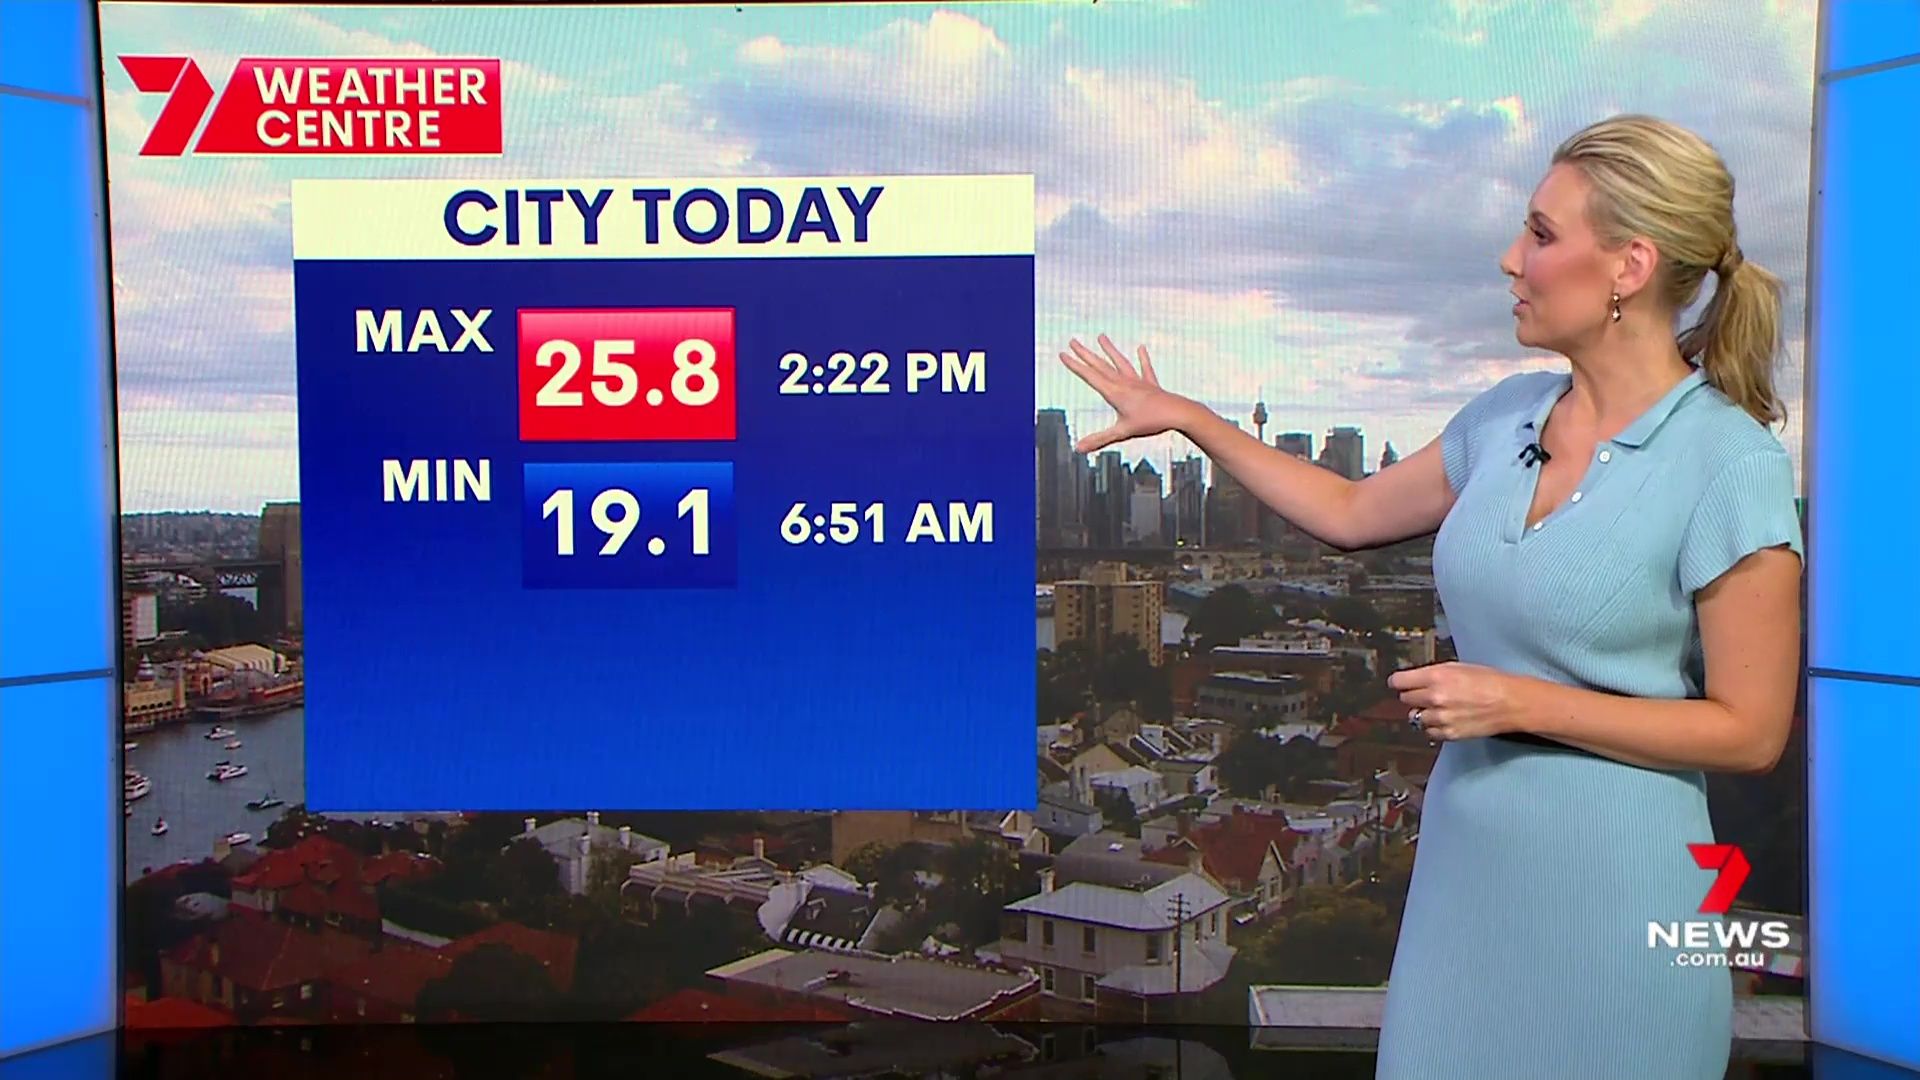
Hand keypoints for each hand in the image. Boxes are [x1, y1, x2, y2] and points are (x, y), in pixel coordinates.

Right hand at [1057, 334, 1194, 453]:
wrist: (1179, 413)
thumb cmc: (1152, 423)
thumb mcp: (1123, 433)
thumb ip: (1099, 440)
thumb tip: (1078, 449)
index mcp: (1115, 392)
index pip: (1090, 376)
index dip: (1075, 365)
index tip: (1063, 353)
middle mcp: (1124, 383)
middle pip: (1101, 365)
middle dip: (1085, 353)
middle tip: (1072, 341)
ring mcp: (1138, 382)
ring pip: (1120, 362)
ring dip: (1110, 350)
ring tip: (1101, 336)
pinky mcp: (1151, 385)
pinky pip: (1145, 369)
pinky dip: (1143, 359)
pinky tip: (1141, 348)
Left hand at [1387, 661, 1519, 741]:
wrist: (1511, 702)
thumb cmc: (1490, 681)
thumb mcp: (1458, 667)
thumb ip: (1433, 674)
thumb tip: (1416, 678)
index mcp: (1435, 676)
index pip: (1398, 681)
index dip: (1398, 682)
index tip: (1399, 683)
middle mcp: (1434, 697)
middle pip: (1405, 699)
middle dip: (1413, 696)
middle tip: (1426, 694)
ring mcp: (1440, 717)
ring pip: (1416, 717)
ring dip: (1424, 712)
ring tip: (1441, 708)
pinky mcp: (1448, 733)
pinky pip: (1429, 732)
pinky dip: (1434, 727)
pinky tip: (1447, 719)